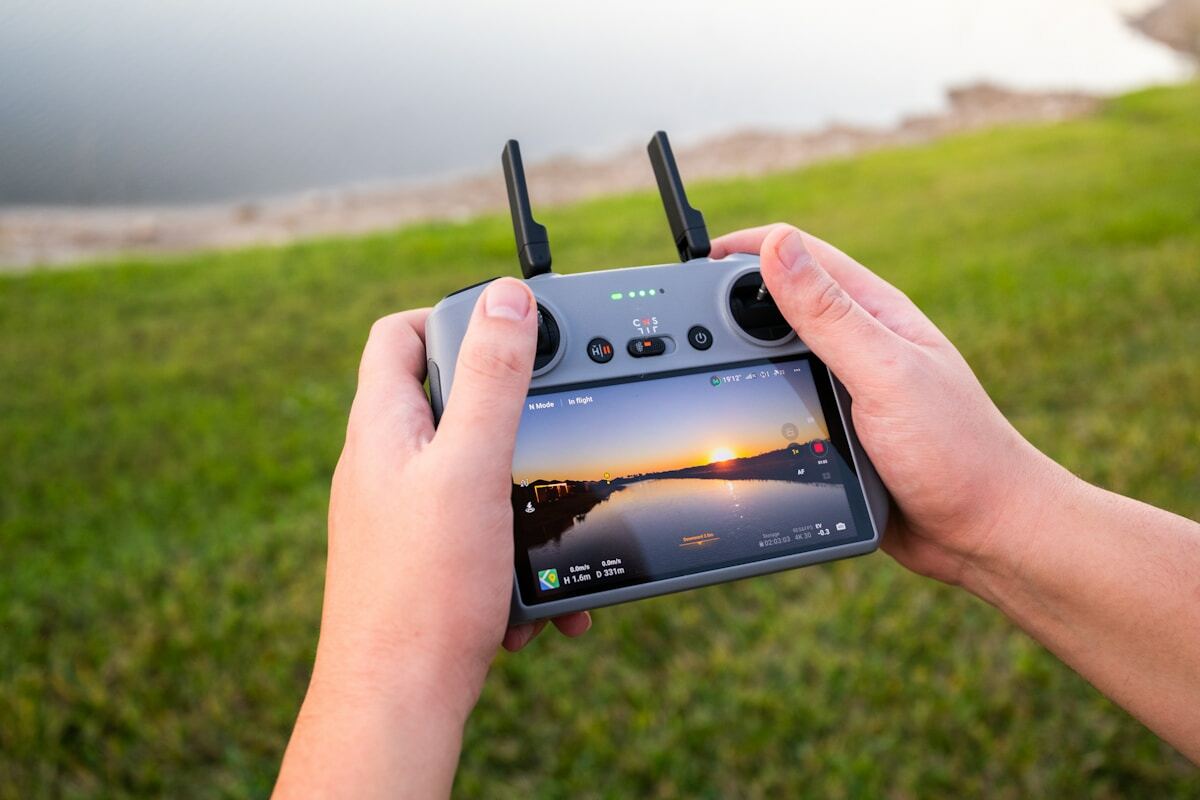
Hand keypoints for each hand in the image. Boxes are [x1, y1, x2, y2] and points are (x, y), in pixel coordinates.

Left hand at [277, 278, 587, 797]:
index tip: (510, 332)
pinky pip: (475, 535)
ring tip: (547, 532)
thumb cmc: (423, 588)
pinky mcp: (421, 563)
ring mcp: (398, 517)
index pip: (399, 334)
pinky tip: (536, 594)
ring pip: (471, 476)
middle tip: (550, 425)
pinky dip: (510, 552)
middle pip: (446, 402)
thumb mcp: (470, 466)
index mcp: (384, 427)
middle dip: (508, 414)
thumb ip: (492, 379)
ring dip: (519, 497)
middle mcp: (382, 467)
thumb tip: (507, 299)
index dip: (452, 316)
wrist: (397, 701)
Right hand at [711, 225, 1066, 585]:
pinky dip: (756, 398)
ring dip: (741, 354)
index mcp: (875, 312)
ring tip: (697, 365)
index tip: (697, 265)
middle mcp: (859, 343)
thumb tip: (778, 247)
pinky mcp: (839, 428)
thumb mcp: (885, 373)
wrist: (984, 532)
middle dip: (732, 303)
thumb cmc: (956, 449)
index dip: (747, 251)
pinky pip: (786, 401)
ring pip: (778, 355)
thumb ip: (830, 314)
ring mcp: (848, 386)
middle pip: (780, 303)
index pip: (801, 256)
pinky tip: (734, 410)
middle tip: (685, 324)